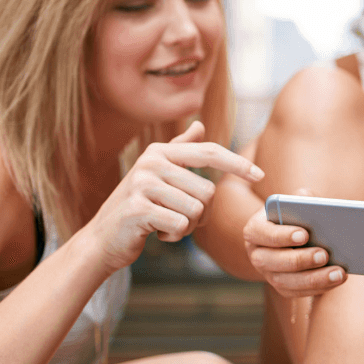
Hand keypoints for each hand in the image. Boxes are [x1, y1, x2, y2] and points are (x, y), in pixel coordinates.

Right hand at [86, 121, 263, 274]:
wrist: (103, 239)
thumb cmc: (139, 207)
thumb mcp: (158, 175)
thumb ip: (180, 150)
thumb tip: (199, 124)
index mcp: (160, 152)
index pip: (209, 152)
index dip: (237, 163)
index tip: (260, 174)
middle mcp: (151, 163)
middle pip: (208, 191)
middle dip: (202, 214)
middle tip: (179, 218)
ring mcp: (142, 185)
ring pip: (196, 210)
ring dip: (188, 226)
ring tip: (165, 224)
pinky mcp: (138, 209)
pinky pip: (180, 225)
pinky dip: (174, 236)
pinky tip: (156, 233)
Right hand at [243, 189, 345, 297]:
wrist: (295, 234)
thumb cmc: (298, 214)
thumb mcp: (298, 201)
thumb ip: (304, 199)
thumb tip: (317, 205)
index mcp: (256, 229)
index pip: (262, 233)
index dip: (282, 235)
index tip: (304, 234)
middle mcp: (257, 254)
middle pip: (272, 261)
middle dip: (300, 259)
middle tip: (324, 254)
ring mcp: (268, 274)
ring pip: (286, 282)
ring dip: (314, 279)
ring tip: (338, 272)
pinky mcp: (283, 287)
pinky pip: (298, 292)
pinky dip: (319, 288)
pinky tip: (338, 279)